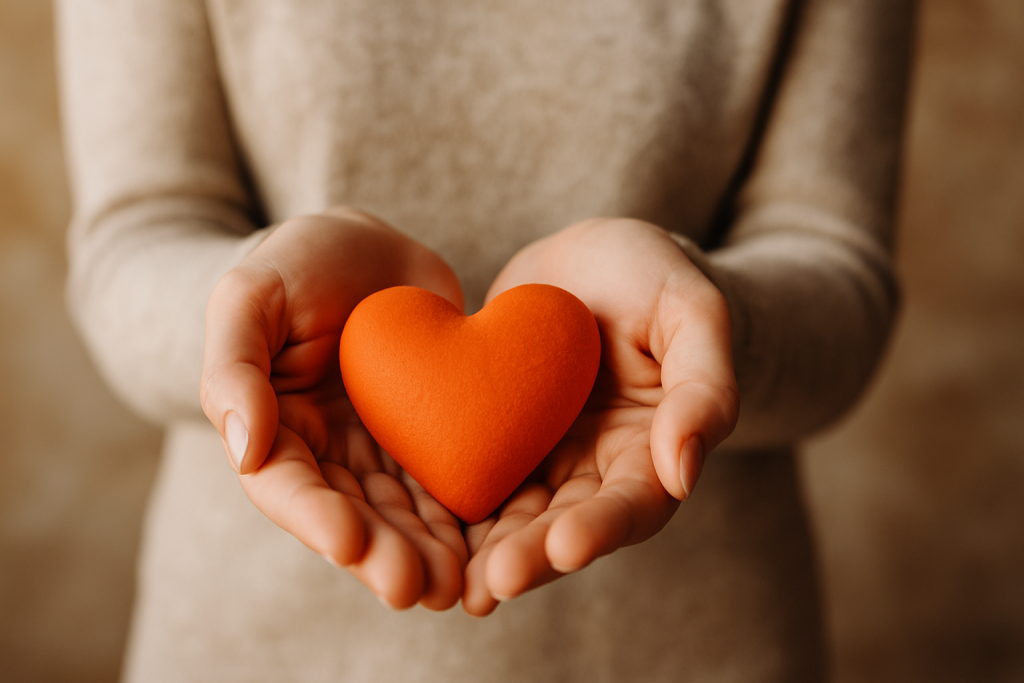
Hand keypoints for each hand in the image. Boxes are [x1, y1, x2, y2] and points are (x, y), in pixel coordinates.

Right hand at [200, 208, 467, 609]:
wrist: (367, 248)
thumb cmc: (296, 264)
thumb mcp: (248, 296)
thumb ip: (233, 367)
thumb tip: (242, 449)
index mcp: (274, 428)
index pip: (288, 486)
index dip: (316, 519)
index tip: (350, 543)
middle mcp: (329, 452)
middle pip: (354, 514)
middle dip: (385, 554)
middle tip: (421, 588)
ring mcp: (382, 447)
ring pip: (405, 510)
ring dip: (430, 550)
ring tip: (460, 585)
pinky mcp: (432, 434)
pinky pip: (448, 477)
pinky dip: (468, 512)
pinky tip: (494, 541)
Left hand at [462, 218, 738, 615]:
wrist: (590, 257)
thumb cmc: (655, 277)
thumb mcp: (692, 312)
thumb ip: (703, 387)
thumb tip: (683, 473)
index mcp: (649, 450)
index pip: (633, 502)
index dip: (602, 528)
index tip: (566, 547)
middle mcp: (592, 467)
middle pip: (563, 525)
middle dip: (529, 555)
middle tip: (492, 583)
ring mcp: (539, 454)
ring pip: (511, 514)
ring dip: (482, 550)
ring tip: (449, 582)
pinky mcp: (493, 434)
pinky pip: (468, 469)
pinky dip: (444, 504)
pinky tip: (411, 528)